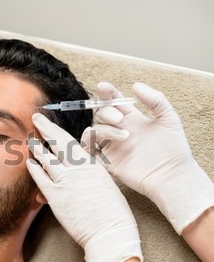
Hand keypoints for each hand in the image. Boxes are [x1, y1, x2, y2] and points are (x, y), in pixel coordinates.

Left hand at [27, 113, 141, 261]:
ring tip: (30, 140)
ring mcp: (66, 181)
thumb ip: (90, 171)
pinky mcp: (56, 197)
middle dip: (46, 128)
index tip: (51, 122)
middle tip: (36, 117)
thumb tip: (79, 164)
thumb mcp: (105, 184)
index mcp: (92, 164)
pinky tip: (30, 163)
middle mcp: (78, 169)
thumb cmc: (112, 213)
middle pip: (58, 142)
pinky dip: (34, 169)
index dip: (59, 130)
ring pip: (47, 158)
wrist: (110, 233)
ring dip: (37, 147)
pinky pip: (40, 178)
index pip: (72, 141)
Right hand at [82, 82, 213, 233]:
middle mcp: (118, 130)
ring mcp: (111, 146)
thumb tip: (135, 85)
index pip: (113, 101)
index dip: (106, 93)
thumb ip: (155, 99)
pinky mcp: (106, 162)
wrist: (172, 175)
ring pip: (93, 130)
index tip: (104, 87)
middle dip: (107, 112)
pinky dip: (86, 143)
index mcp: (131, 119)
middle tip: (121, 119)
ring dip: (104, 129)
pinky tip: (99, 142)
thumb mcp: (169, 118)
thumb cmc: (174, 149)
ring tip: (124, 135)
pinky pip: (87, 150)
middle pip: (100, 114)